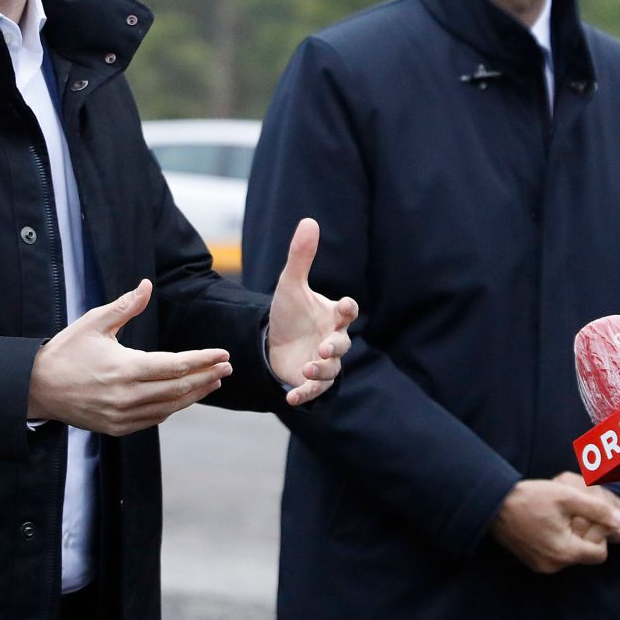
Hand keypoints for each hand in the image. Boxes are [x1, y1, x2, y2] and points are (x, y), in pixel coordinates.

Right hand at [27, 279, 231, 434]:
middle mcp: (127, 396)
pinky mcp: (117, 428)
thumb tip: (147, 285)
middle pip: (179, 388)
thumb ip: (126, 306)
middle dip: (207, 376)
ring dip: (194, 394)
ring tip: (213, 381)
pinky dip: (172, 407)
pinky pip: (154, 419)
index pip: (175, 365)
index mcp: (124, 368)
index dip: (203, 360)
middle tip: (227, 367)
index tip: (223, 354)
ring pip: (170, 406)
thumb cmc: (66, 351)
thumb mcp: (94, 322)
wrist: (36, 388)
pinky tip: (184, 396)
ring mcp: (122, 415)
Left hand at [265, 218, 357, 406]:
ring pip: (332, 369)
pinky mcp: (311, 379)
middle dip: (336, 346)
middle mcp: (333, 338)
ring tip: (307, 368)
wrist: (272, 341)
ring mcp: (324, 361)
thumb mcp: (290, 284)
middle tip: (326, 347)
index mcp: (332, 315)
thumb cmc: (288, 312)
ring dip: (322, 370)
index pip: (347, 311)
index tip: (344, 305)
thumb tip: (309, 221)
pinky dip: (305, 394)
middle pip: (343, 344)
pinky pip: (315, 390)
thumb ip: (301, 256)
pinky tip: (290, 397)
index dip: (347, 309)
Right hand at [491, 476, 619, 573]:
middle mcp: (553, 565)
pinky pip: (555, 555)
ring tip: (560, 516)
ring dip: (571, 537)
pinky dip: (558, 542)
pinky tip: (549, 523)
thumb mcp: (568, 498)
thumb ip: (598, 511)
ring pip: (570, 555)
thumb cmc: (531, 498)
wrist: (494, 504)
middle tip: (575, 513)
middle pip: (584, 555)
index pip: (599, 554)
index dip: (601, 535)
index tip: (591, 517)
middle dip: (585, 535)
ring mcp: (541, 566)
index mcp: (564, 551)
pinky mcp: (532, 562)